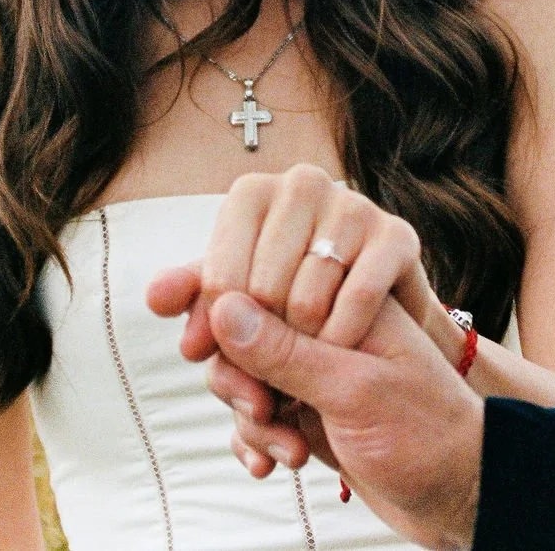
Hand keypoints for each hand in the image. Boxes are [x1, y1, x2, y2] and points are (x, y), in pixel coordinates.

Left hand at [154, 164, 455, 362]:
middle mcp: (303, 184)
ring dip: (302, 348)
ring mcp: (353, 205)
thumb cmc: (291, 307)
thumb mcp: (238, 300)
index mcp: (253, 192)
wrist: (377, 330)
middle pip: (261, 288)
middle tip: (266, 369)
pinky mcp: (397, 235)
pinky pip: (358, 298)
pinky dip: (343, 338)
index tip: (216, 353)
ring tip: (299, 365)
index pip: (219, 273)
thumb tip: (157, 298)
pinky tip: (336, 355)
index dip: (216, 325)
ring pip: (307, 296)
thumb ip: (196, 296)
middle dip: (260, 342)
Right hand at [211, 289, 484, 550]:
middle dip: (235, 373)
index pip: (262, 278)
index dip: (219, 306)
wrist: (461, 496)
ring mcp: (314, 370)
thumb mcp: (356, 390)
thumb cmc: (428, 435)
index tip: (196, 343)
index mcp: (345, 299)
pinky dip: (255, 439)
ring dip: (250, 415)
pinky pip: (256, 414)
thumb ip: (288, 351)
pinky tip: (271, 464)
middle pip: (241, 329)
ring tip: (288, 448)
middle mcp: (325, 327)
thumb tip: (222, 308)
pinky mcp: (307, 410)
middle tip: (258, 407)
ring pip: (243, 375)